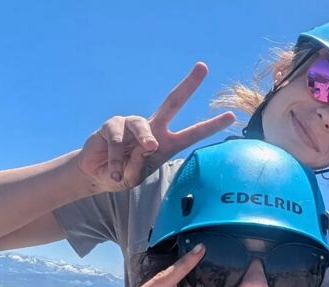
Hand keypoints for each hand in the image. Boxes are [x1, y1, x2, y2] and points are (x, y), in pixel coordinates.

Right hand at [75, 62, 235, 192]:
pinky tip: (113, 172)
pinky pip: (118, 139)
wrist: (97, 176)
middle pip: (172, 102)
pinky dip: (115, 159)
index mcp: (166, 143)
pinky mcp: (112, 125)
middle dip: (189, 85)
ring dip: (141, 142)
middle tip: (203, 67)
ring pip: (141, 126)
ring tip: (133, 164)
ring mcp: (132, 123)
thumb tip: (143, 145)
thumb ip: (140, 165)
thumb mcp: (136, 177)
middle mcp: (152, 128)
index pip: (192, 134)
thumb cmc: (123, 175)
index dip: (211, 125)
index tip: (231, 116)